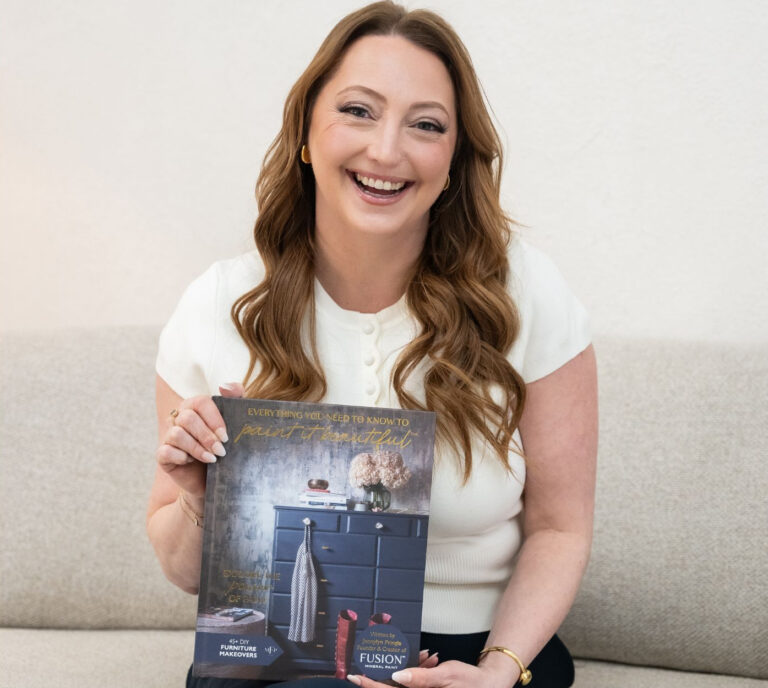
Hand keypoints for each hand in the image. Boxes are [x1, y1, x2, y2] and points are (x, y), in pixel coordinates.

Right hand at [155, 383, 243, 503]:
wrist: (215, 478)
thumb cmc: (225, 448)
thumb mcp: (236, 423)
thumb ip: (236, 399)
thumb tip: (225, 386)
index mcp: (195, 407)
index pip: (200, 402)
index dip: (214, 419)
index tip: (226, 437)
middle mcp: (179, 418)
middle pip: (188, 418)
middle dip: (206, 436)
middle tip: (221, 451)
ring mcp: (169, 436)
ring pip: (177, 434)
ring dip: (197, 448)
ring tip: (211, 459)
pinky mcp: (162, 455)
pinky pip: (165, 451)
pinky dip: (181, 457)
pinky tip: (191, 462)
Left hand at [347, 655, 517, 687]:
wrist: (489, 685)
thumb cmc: (472, 682)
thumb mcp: (448, 675)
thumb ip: (423, 677)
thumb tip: (397, 676)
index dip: (370, 684)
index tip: (354, 676)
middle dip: (385, 673)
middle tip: (369, 659)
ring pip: (402, 683)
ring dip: (406, 669)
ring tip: (427, 657)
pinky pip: (414, 682)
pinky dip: (418, 670)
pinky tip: (429, 659)